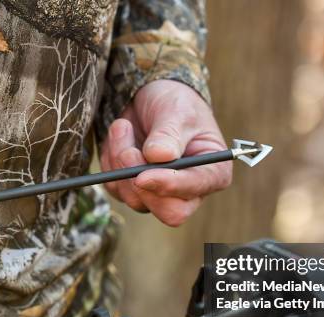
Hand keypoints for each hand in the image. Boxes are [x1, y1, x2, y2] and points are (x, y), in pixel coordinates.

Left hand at [100, 80, 231, 226]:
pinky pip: (115, 188)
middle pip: (168, 212)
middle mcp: (189, 191)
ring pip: (135, 199)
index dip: (168, 185)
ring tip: (124, 127)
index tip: (143, 175)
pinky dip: (111, 160)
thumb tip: (158, 156)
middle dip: (141, 183)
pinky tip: (121, 136)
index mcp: (212, 173)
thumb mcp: (175, 110)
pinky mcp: (134, 191)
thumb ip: (168, 134)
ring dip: (121, 162)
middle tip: (127, 151)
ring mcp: (160, 194)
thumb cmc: (174, 102)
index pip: (193, 192)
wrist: (151, 97)